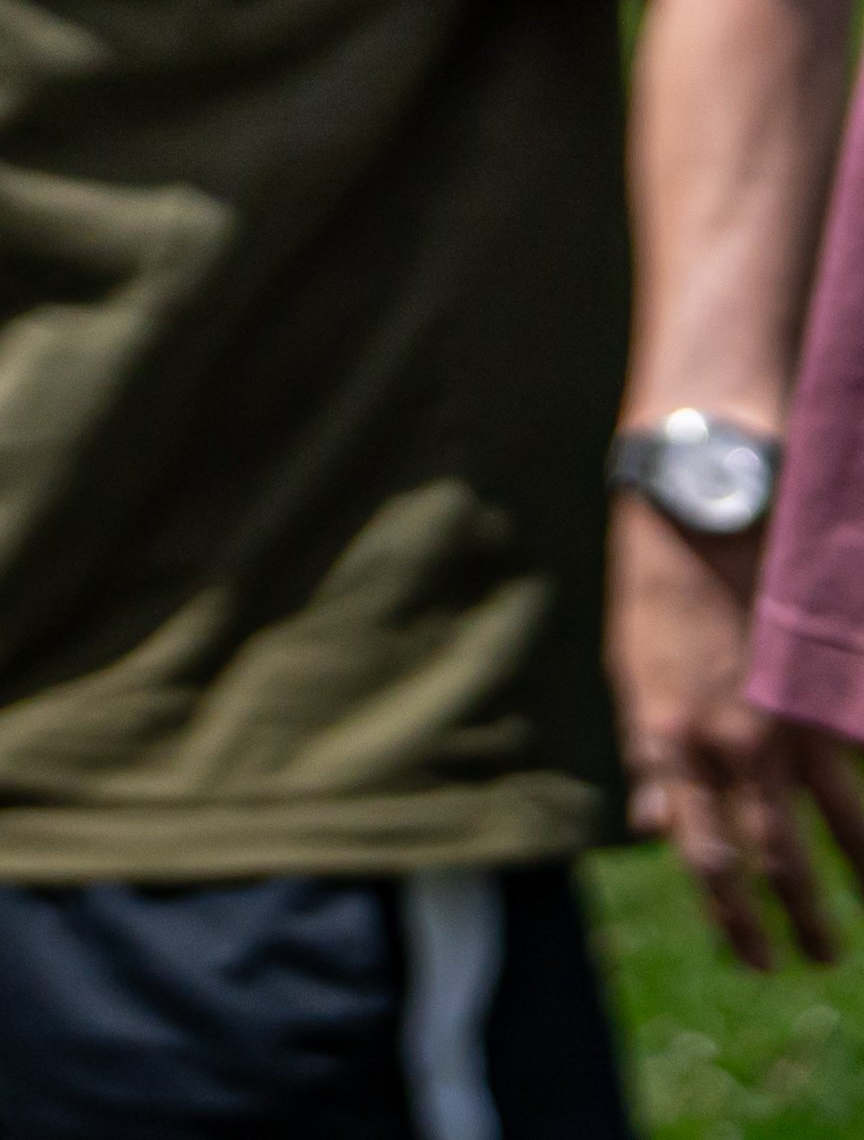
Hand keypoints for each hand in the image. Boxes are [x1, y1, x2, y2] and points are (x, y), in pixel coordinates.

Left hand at [619, 495, 855, 966]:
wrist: (705, 508)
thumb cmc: (655, 587)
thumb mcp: (629, 673)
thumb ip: (650, 756)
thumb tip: (655, 827)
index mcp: (672, 739)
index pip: (704, 856)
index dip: (730, 916)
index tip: (754, 956)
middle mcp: (734, 741)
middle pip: (773, 854)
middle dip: (797, 918)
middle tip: (814, 961)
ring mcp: (791, 717)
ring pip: (835, 823)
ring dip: (853, 879)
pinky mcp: (831, 687)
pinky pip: (860, 765)